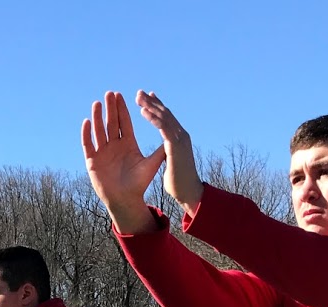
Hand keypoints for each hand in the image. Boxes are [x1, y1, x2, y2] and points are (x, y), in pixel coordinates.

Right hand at [81, 91, 164, 233]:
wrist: (125, 199)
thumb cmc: (139, 184)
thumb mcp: (151, 164)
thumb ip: (160, 150)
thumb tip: (172, 137)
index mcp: (127, 144)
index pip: (124, 123)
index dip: (122, 109)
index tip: (121, 95)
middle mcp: (114, 146)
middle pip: (111, 123)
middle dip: (110, 108)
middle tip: (109, 93)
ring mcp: (102, 152)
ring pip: (99, 131)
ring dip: (97, 117)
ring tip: (97, 103)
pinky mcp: (92, 161)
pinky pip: (88, 144)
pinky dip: (87, 133)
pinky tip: (87, 121)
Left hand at [135, 90, 203, 215]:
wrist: (188, 192)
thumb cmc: (179, 182)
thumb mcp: (172, 163)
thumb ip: (170, 154)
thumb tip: (167, 152)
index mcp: (179, 139)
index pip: (167, 120)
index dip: (158, 109)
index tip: (148, 100)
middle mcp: (181, 135)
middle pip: (165, 114)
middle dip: (152, 103)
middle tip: (140, 93)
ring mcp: (179, 138)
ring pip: (164, 117)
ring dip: (150, 106)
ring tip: (138, 97)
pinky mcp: (175, 144)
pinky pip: (162, 127)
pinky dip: (153, 118)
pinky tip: (143, 111)